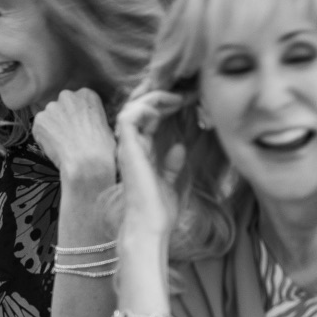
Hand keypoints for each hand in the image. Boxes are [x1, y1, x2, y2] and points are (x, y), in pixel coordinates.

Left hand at [33, 88, 115, 182]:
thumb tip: (88, 123)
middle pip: (62, 106)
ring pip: (50, 117)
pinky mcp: (39, 120)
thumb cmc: (103, 149)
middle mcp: (67, 96)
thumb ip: (93, 118)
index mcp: (86, 94)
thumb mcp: (106, 126)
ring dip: (53, 127)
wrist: (88, 163)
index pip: (78, 100)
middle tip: (69, 135)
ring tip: (62, 144)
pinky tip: (54, 148)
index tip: (80, 126)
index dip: (78, 115)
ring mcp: (51, 107)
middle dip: (64, 118)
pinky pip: (40, 129)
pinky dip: (44, 138)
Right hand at [115, 90, 185, 240]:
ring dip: (154, 98)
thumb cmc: (159, 210)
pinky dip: (145, 109)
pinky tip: (164, 110)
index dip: (167, 104)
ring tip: (177, 97)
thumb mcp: (170, 182)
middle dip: (160, 95)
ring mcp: (127, 145)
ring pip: (131, 107)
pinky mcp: (127, 148)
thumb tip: (179, 147)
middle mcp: (131, 145)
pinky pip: (129, 118)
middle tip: (184, 91)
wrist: (150, 225)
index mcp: (140, 151)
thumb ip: (172, 165)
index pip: (149, 117)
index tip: (190, 99)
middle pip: (138, 107)